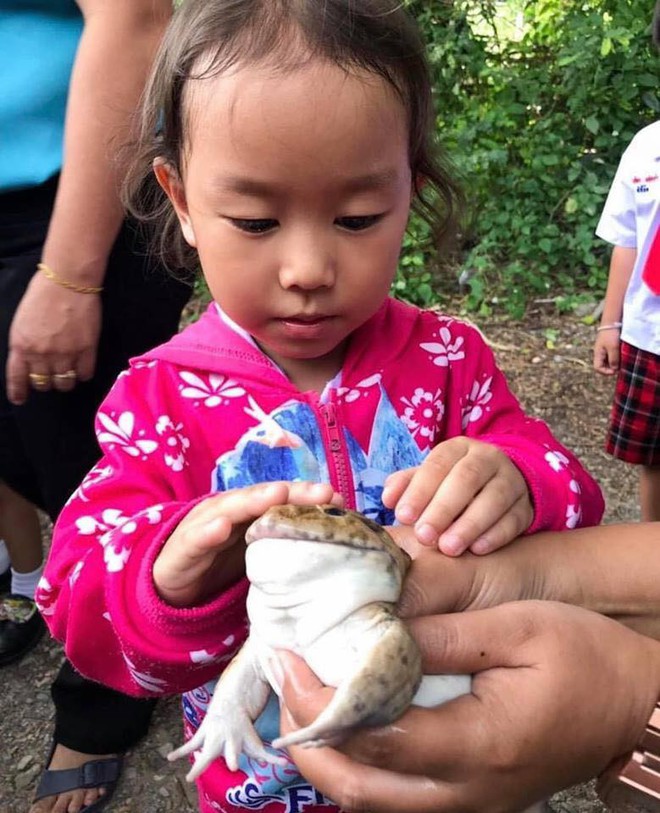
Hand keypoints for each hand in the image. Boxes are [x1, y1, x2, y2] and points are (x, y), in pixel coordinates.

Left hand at [6, 273, 100, 403]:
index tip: (21, 399)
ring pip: (65, 383)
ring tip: (67, 373)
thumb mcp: (22, 322)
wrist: (68, 281)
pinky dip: (83, 374)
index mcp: (21, 345)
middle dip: (45, 383)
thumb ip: (24, 344)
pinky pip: (85, 373)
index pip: (17, 378)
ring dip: (65, 381)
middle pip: (43, 383)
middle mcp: (42, 353)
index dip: (19, 392)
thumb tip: (31, 362)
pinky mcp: (87, 349)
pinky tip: (82, 368)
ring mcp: (65, 353)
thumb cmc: (42, 295)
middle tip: (50, 376)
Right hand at [153, 481, 341, 606]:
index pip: (280, 499)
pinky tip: (222, 527)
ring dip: (254, 501)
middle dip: (291, 492)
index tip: (336, 496)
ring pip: (231, 509)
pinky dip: (208, 532)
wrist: (172, 587)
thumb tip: (331, 543)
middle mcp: (228, 510)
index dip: (306, 496)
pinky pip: (196, 540)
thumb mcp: (256, 554)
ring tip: (277, 494)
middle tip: (320, 491)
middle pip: (262, 497)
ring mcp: (204, 526)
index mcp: (249, 511)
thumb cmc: (220, 563)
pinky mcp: (183, 549)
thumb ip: (283, 543)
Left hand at [278, 602, 659, 812]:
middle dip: (307, 737)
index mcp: (478, 746)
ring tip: (302, 694)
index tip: (290, 656)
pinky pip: (393, 794)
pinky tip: (344, 719)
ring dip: (326, 754)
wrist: (634, 707)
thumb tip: (378, 630)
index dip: (322, 701)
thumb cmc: (586, 660)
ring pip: (370, 801)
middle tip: (284, 677)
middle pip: (358, 789)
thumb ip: (444, 635)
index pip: (376, 739)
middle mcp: (464, 792)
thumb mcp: (519, 627)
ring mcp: (466, 803)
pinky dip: (356, 762)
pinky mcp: (468, 797)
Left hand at [382, 438, 532, 554]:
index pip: (438, 464)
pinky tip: (477, 550)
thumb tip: (388, 498)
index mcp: (458, 448)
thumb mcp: (429, 479)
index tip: (404, 516)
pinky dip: (496, 535)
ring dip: (469, 524)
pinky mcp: (526, 506)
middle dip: (443, 508)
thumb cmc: (451, 485)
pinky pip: (514, 519)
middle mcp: (488, 459)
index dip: (420, 489)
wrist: (500, 485)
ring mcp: (511, 481)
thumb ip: (407, 486)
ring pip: (494, 499)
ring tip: (448, 548)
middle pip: (467, 479)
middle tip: (424, 536)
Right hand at [593, 329, 620, 375]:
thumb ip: (613, 359)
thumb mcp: (613, 348)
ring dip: (615, 363)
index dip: (606, 372)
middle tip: (621, 367)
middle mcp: (600, 353)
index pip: (598, 368)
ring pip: (608, 361)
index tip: (615, 371)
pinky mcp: (609, 346)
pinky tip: (623, 356)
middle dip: (611, 368)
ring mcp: (604, 350)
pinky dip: (617, 358)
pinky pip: (612, 356)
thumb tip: (614, 369)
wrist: (612, 321)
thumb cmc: (610, 334)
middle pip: (603, 366)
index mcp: (598, 354)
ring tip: (623, 361)